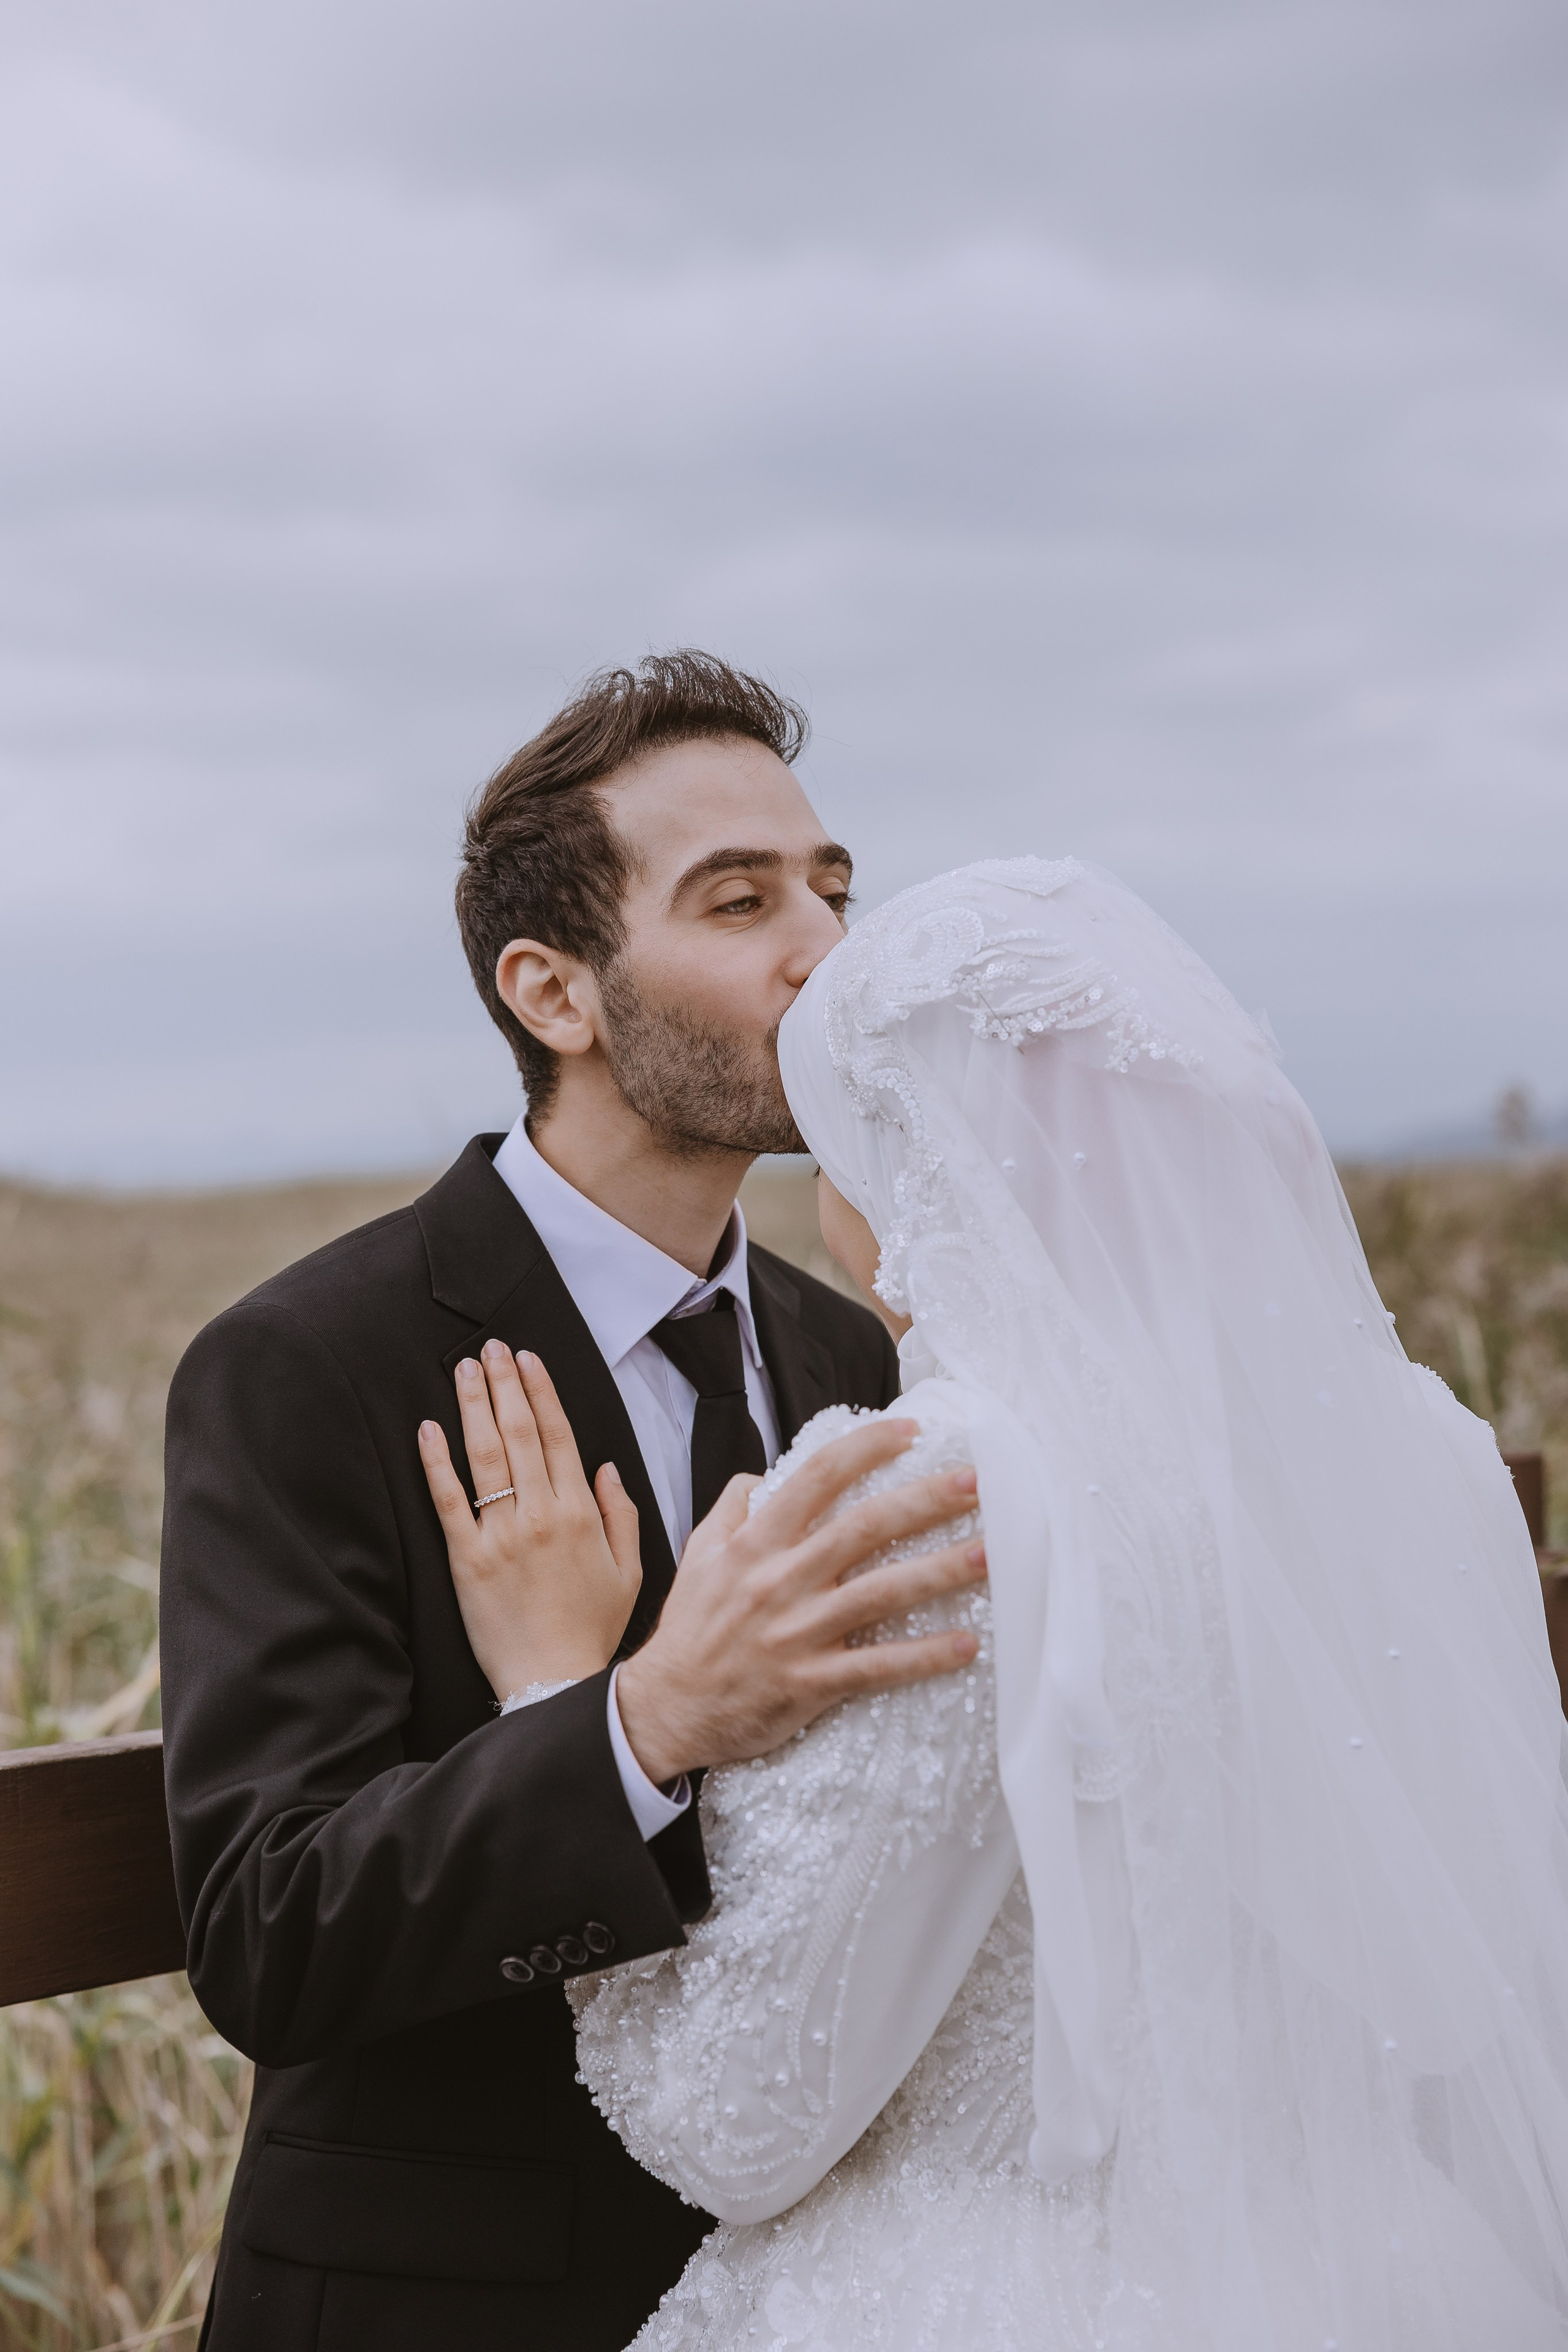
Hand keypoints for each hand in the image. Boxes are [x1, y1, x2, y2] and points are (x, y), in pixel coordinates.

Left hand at [419, 1342, 642, 1701]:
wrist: (554, 1683)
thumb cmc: (591, 1630)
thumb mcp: (628, 1571)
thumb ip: (620, 1513)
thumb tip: (605, 1466)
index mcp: (580, 1513)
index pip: (559, 1436)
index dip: (541, 1392)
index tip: (527, 1359)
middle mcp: (541, 1515)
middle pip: (519, 1433)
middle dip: (505, 1384)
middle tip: (490, 1348)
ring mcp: (501, 1535)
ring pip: (484, 1455)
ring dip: (473, 1406)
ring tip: (464, 1370)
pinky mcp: (466, 1560)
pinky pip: (449, 1501)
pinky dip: (437, 1462)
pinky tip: (428, 1429)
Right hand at [615, 1417, 984, 1783]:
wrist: (665, 1708)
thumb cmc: (689, 1629)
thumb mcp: (698, 1553)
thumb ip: (733, 1508)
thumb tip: (765, 1477)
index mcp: (756, 1543)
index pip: (818, 1478)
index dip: (867, 1448)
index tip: (911, 1430)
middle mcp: (781, 1581)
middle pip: (864, 1529)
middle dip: (923, 1501)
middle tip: (975, 1483)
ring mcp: (798, 1633)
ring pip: (881, 1594)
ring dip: (939, 1573)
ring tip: (988, 1556)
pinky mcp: (811, 1683)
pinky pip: (878, 1667)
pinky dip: (923, 1656)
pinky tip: (965, 1645)